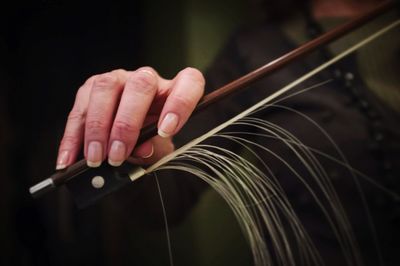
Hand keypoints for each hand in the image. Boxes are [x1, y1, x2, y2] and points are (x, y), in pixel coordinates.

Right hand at [55, 67, 204, 168]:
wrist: (131, 134)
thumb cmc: (151, 140)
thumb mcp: (159, 149)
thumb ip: (154, 150)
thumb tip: (141, 150)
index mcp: (174, 89)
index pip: (189, 82)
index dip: (180, 104)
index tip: (166, 130)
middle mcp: (147, 78)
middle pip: (140, 86)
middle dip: (126, 124)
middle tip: (117, 155)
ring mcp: (118, 79)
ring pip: (105, 89)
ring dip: (97, 127)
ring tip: (95, 158)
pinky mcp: (92, 87)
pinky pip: (80, 106)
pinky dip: (73, 136)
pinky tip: (68, 159)